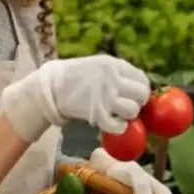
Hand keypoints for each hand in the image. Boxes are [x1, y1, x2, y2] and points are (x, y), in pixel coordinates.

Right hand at [1, 54, 150, 141]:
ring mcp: (105, 96)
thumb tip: (141, 87)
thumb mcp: (98, 65)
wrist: (51, 88)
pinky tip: (114, 125)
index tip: (136, 97)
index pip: (142, 79)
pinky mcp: (97, 114)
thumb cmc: (76, 77)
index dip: (142, 90)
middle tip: (127, 106)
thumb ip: (118, 73)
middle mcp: (112, 79)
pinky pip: (118, 126)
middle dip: (138, 103)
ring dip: (128, 116)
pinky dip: (118, 128)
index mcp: (114, 65)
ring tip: (118, 115)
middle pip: (141, 95)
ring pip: (132, 110)